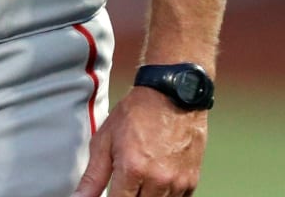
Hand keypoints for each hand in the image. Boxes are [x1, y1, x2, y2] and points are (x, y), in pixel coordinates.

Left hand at [74, 87, 207, 196]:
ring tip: (138, 177)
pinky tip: (154, 180)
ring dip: (145, 196)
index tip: (108, 193)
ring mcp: (177, 183)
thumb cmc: (136, 113)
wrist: (171, 96)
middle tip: (123, 181)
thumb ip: (93, 176)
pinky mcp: (191, 183)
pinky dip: (162, 195)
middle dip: (128, 196)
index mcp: (132, 169)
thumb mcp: (105, 140)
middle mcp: (157, 180)